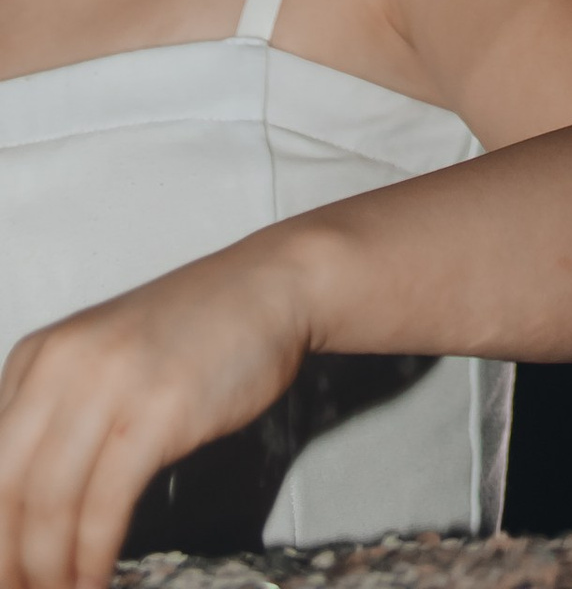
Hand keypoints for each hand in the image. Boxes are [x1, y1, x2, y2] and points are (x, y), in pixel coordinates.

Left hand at [0, 243, 311, 588]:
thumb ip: (56, 417)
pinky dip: (92, 556)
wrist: (271, 286)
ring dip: (48, 568)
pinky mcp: (157, 410)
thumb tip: (19, 511)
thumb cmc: (193, 333)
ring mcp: (110, 384)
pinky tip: (95, 578)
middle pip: (5, 488)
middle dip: (8, 558)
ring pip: (49, 504)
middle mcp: (62, 365)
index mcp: (39, 356)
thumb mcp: (102, 362)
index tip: (4, 569)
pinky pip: (104, 504)